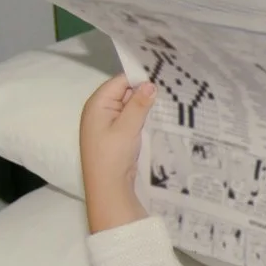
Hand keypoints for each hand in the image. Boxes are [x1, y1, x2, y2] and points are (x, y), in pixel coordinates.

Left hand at [79, 75, 155, 232]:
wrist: (107, 189)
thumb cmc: (112, 156)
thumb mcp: (127, 127)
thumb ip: (138, 104)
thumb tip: (150, 83)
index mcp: (97, 104)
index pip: (119, 82)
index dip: (138, 78)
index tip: (161, 77)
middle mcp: (99, 111)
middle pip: (124, 92)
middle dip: (143, 92)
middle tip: (168, 88)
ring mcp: (107, 124)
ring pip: (129, 107)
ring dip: (143, 106)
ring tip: (166, 101)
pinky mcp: (116, 136)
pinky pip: (130, 120)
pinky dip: (141, 118)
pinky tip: (156, 117)